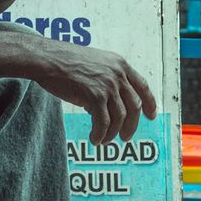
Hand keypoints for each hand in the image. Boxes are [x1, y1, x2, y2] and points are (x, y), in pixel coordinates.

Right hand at [34, 45, 156, 144]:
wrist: (49, 59)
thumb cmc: (66, 62)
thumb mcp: (95, 64)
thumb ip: (107, 81)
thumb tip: (111, 107)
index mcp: (120, 64)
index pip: (142, 86)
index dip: (149, 103)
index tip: (151, 116)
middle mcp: (118, 74)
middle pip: (134, 106)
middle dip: (131, 125)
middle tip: (125, 138)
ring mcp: (108, 85)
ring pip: (120, 117)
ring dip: (113, 133)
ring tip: (104, 140)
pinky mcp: (95, 96)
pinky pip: (103, 123)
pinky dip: (100, 134)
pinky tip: (94, 139)